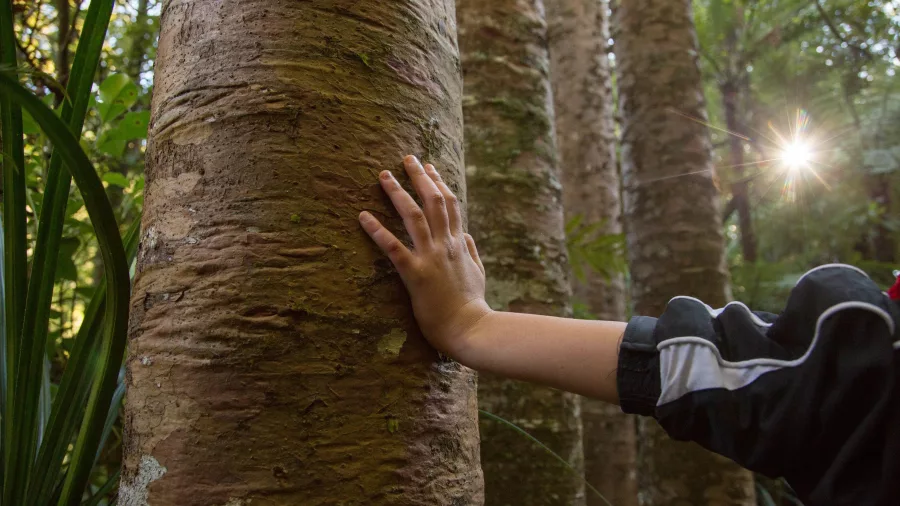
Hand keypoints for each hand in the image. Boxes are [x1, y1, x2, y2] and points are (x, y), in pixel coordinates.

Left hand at [359, 155, 491, 359]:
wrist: (471, 329)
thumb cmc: (472, 305)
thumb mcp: (478, 273)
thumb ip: (472, 251)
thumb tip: (468, 235)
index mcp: (459, 244)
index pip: (451, 204)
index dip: (439, 183)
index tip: (429, 167)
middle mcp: (446, 244)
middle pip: (433, 201)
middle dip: (419, 177)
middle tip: (406, 158)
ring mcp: (431, 258)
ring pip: (413, 216)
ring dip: (397, 193)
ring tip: (383, 175)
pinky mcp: (416, 274)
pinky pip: (393, 248)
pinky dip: (377, 230)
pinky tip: (362, 216)